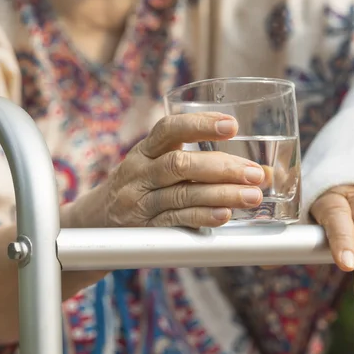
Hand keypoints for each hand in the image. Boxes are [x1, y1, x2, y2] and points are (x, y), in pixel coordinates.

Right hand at [99, 112, 264, 227]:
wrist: (95, 223)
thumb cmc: (141, 189)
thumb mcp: (155, 166)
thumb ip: (197, 164)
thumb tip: (259, 172)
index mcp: (144, 151)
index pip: (169, 129)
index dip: (200, 124)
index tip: (231, 125)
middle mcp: (139, 173)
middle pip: (180, 164)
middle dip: (222, 167)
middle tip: (255, 174)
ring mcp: (139, 202)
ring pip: (181, 194)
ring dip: (221, 194)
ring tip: (252, 195)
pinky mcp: (143, 228)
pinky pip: (174, 221)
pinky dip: (202, 217)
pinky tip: (225, 215)